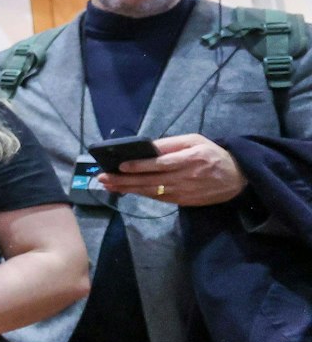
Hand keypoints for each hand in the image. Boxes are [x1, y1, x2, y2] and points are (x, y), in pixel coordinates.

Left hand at [97, 133, 247, 205]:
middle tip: (103, 178)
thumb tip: (146, 147)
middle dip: (125, 180)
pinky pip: (160, 198)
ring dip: (128, 189)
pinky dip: (142, 194)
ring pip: (152, 191)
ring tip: (108, 185)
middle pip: (151, 180)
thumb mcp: (195, 141)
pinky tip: (127, 190)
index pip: (161, 164)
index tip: (121, 166)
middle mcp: (187, 177)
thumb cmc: (212, 154)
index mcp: (191, 158)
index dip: (140, 166)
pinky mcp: (185, 201)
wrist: (237, 177)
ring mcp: (186, 191)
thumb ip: (171, 144)